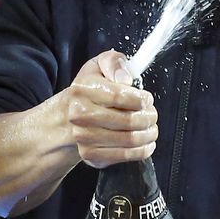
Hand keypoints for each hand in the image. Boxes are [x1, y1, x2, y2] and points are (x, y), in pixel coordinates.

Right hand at [64, 50, 157, 168]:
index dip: (141, 99)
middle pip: (128, 120)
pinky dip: (142, 150)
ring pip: (129, 140)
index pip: (119, 96)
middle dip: (149, 117)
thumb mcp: (98, 66)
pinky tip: (147, 142)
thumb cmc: (89, 90)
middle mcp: (80, 116)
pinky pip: (125, 156)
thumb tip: (125, 78)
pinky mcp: (91, 156)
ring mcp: (84, 138)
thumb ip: (113, 62)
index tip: (147, 98)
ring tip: (152, 127)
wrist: (68, 117)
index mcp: (82, 91)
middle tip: (152, 113)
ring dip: (149, 133)